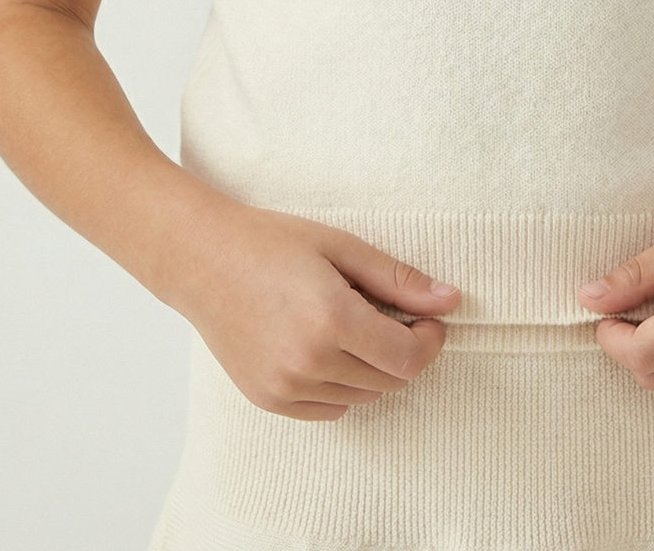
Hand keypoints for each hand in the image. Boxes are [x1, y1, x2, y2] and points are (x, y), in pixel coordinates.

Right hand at [173, 199, 460, 420]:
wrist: (202, 260)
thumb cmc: (272, 243)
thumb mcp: (341, 248)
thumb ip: (397, 280)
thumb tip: (451, 300)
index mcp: (332, 320)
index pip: (407, 359)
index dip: (429, 341)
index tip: (430, 319)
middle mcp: (310, 362)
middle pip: (389, 381)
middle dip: (404, 352)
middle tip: (394, 316)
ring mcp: (286, 387)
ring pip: (362, 397)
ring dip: (373, 368)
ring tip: (352, 325)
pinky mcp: (269, 400)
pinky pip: (330, 409)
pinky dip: (342, 386)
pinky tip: (327, 347)